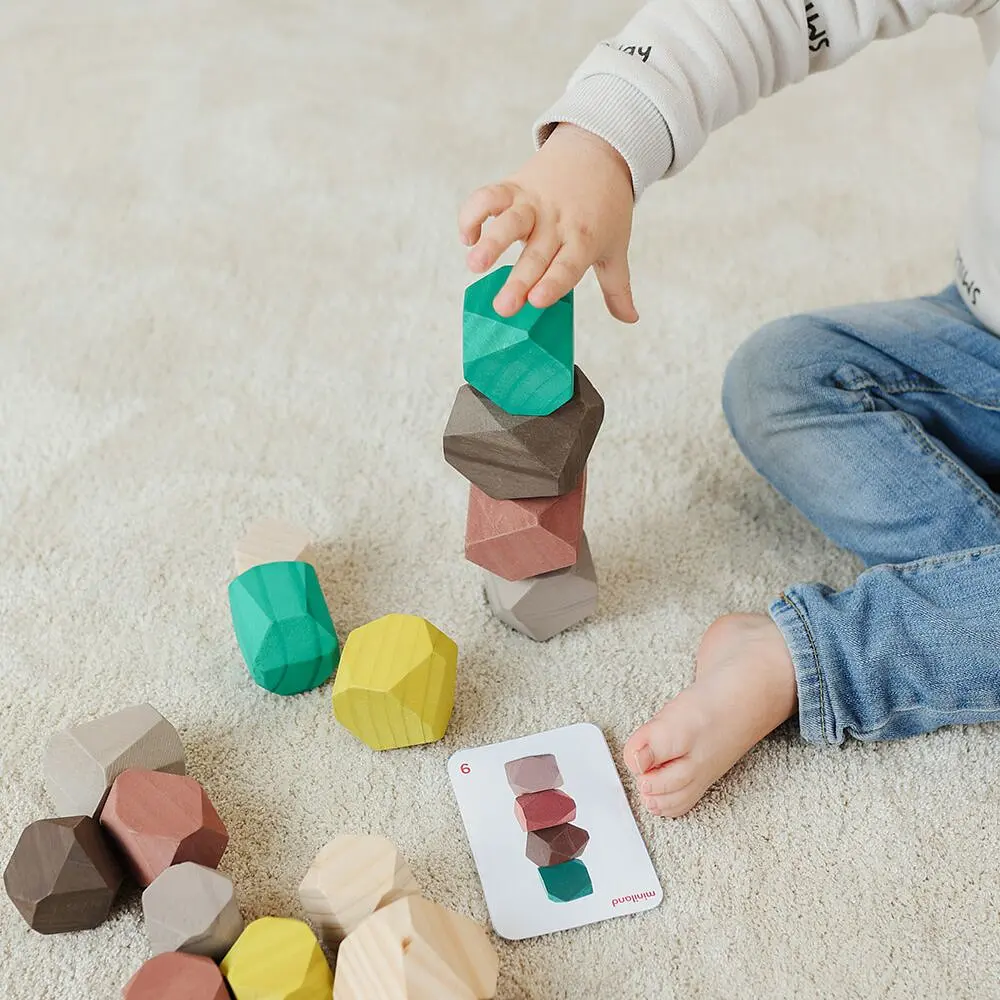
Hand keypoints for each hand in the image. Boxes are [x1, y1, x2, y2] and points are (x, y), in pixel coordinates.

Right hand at [458, 124, 638, 322]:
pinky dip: (474, 212)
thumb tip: (630, 319)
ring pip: (510, 222)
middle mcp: (557, 223)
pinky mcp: (515, 187)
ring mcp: (534, 204)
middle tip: (502, 307)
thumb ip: (617, 287)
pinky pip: (490, 196)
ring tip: (474, 265)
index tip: (536, 301)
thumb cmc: (606, 208)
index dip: (553, 283)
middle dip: (518, 280)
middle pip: (535, 254)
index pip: (567, 266)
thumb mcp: (616, 247)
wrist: (599, 151)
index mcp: (583, 240)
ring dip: (491, 243)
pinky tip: (467, 236)